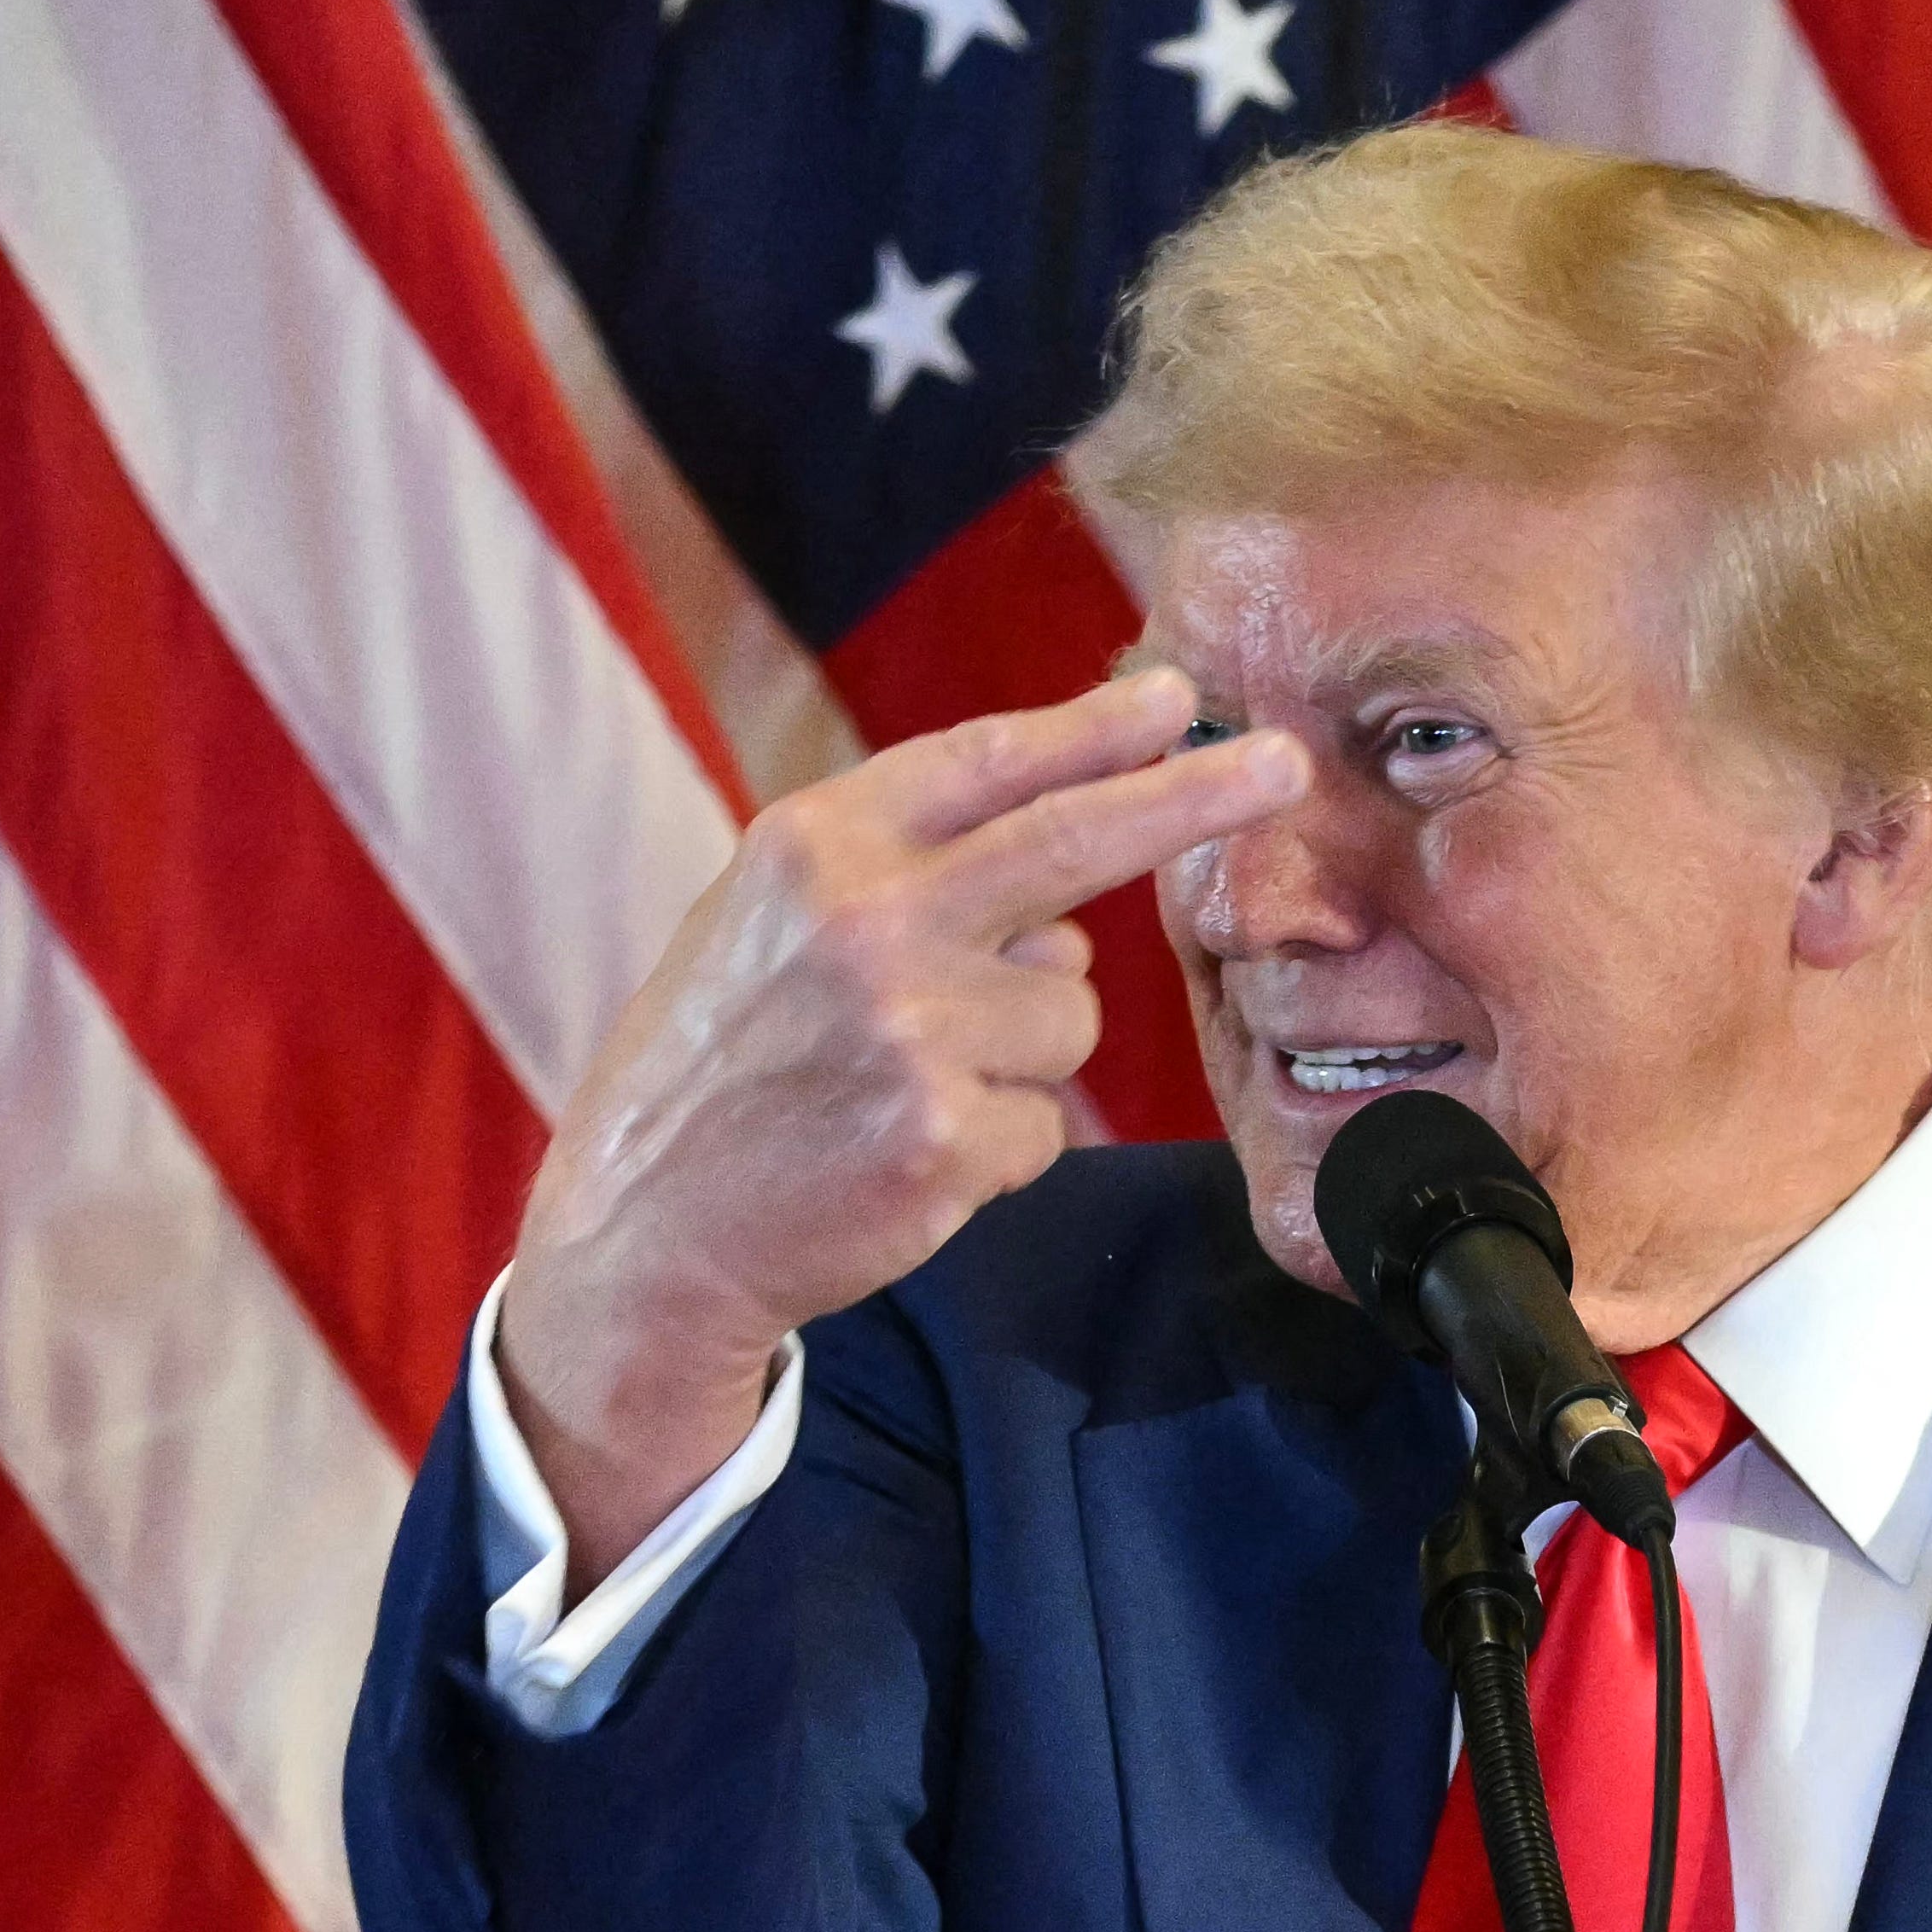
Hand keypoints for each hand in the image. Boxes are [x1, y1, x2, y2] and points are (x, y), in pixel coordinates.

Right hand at [497, 670, 1307, 1584]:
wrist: (645, 1231)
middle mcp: (867, 921)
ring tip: (908, 1084)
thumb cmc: (719, 1067)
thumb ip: (901, 878)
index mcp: (816, 848)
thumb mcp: (767, 924)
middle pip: (1075, 844)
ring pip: (1070, 1011)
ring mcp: (911, 1031)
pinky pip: (1047, 1120)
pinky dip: (999, 1143)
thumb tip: (1068, 896)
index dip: (1095, 730)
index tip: (1182, 700)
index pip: (987, 766)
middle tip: (1286, 765)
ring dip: (1022, 1051)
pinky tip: (908, 1154)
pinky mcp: (946, 1136)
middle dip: (1194, 797)